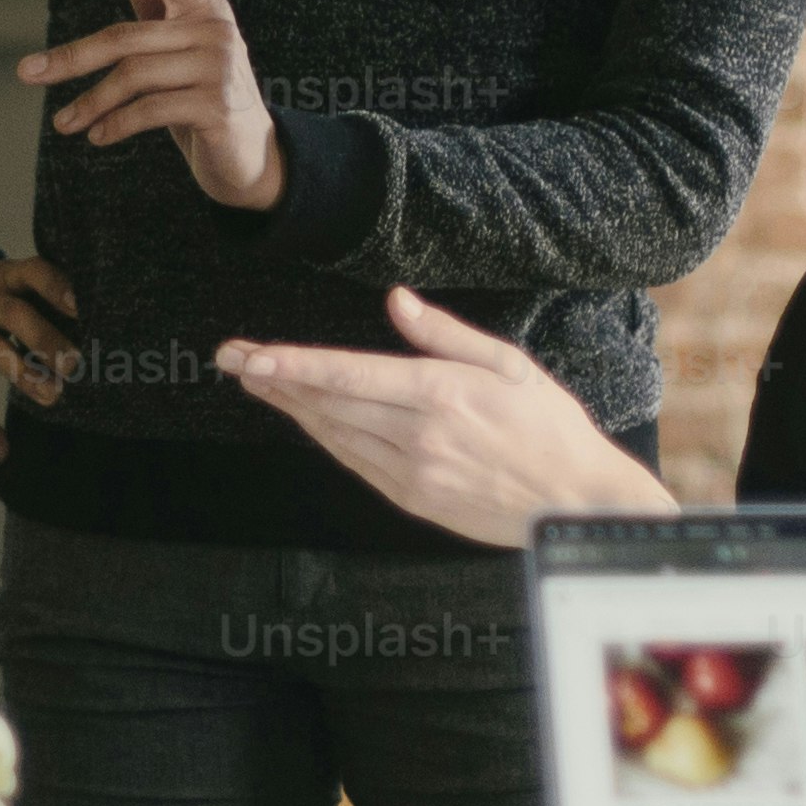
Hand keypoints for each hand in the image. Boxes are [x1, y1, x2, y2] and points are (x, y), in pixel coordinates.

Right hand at [0, 253, 83, 462]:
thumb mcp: (3, 281)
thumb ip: (37, 296)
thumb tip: (95, 330)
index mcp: (3, 277)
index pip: (32, 272)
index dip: (55, 287)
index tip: (79, 306)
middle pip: (14, 313)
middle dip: (45, 337)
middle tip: (74, 363)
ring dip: (24, 373)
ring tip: (53, 396)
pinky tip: (0, 449)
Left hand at [20, 0, 280, 213]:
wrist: (253, 158)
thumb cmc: (206, 100)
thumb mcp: (178, 57)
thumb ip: (159, 15)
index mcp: (203, 7)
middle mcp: (215, 28)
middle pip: (125, 37)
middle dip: (70, 59)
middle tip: (26, 73)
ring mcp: (220, 67)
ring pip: (132, 76)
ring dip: (89, 103)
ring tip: (63, 124)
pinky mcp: (218, 105)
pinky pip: (149, 110)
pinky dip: (115, 125)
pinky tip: (97, 137)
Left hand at [222, 286, 655, 545]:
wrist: (576, 503)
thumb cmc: (550, 427)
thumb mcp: (510, 365)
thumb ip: (446, 334)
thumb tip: (397, 302)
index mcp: (442, 394)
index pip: (349, 375)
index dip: (294, 365)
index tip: (252, 355)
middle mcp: (419, 436)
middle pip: (329, 404)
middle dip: (274, 380)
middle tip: (230, 359)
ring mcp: (413, 473)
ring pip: (335, 435)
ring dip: (291, 408)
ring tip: (255, 381)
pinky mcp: (413, 499)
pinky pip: (355, 463)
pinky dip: (324, 438)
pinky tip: (304, 419)